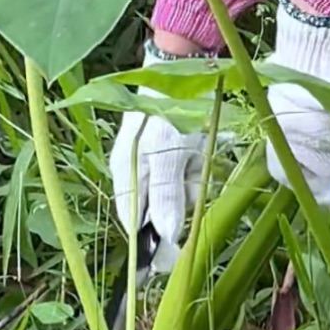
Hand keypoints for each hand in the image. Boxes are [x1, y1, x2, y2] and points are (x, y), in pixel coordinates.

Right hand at [109, 106, 205, 274]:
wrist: (185, 65)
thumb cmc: (169, 110)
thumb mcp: (167, 155)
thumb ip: (165, 195)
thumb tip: (166, 236)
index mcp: (125, 173)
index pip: (132, 223)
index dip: (147, 245)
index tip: (167, 263)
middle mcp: (138, 170)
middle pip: (159, 211)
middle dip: (179, 212)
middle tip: (191, 200)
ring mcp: (160, 160)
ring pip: (180, 194)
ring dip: (193, 188)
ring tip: (198, 158)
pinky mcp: (180, 151)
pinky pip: (192, 174)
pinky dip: (200, 170)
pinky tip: (203, 151)